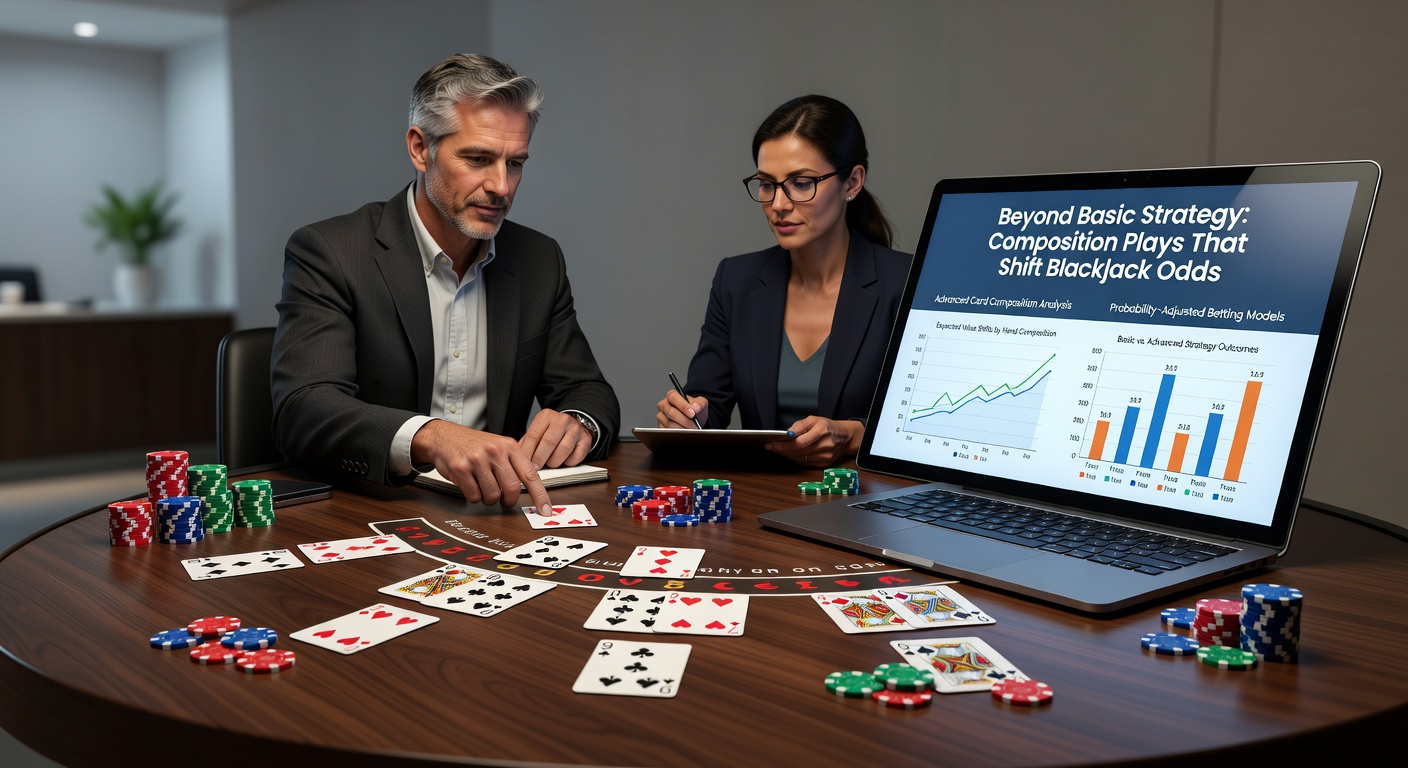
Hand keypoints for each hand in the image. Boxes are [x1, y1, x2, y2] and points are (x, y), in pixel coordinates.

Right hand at [410, 420, 552, 513]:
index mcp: (509, 446)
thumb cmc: (473, 444)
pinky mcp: (461, 469)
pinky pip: (474, 496)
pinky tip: (470, 485)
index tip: (545, 510)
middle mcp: (495, 451)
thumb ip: (514, 464)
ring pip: (492, 496)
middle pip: (511, 489)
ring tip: (482, 487)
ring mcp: (477, 460)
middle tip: (503, 500)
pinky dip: (473, 496)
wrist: (444, 436)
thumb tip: (530, 488)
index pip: (530, 475)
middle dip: (508, 500)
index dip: (540, 495)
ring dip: (488, 498)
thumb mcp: (499, 446)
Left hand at [519, 409, 593, 469]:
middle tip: (535, 468)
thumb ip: (527, 443)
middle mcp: (562, 420)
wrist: (575, 425)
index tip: (524, 463)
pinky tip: (564, 461)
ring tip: (550, 463)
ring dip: (554, 461)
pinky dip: (568, 462)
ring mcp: (576, 429)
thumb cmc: (553, 432)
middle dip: (540, 458)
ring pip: (563, 450)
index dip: (528, 451)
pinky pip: (576, 456)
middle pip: (549, 441)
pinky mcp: (586, 440)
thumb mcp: (538, 432)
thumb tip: (515, 458)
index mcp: (546, 416)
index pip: (534, 434)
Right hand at [656, 389, 708, 428]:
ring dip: (682, 427)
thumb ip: (699, 403)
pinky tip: (685, 432)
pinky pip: (667, 431)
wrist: (693, 419)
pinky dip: (677, 433)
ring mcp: (661, 416)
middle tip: (694, 424)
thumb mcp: (700, 403)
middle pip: (670, 412)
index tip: (692, 413)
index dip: (683, 406)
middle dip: (684, 420)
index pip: (673, 398)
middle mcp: (664, 405)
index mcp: (672, 395)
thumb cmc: (693, 410)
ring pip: (669, 423)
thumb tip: (696, 407)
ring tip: (691, 428)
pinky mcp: (661, 426)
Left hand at [766, 416, 863, 466]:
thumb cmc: (828, 426)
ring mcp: (825, 456)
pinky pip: (805, 463)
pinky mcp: (825, 463)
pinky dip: (795, 459)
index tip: (772, 444)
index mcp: (822, 431)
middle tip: (771, 447)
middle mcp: (825, 445)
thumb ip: (799, 426)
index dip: (784, 445)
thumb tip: (787, 433)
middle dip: (782, 450)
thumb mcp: (814, 419)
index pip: (800, 442)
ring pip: (800, 459)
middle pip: (799, 452)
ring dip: (787, 455)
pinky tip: (790, 454)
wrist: (845, 437)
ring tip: (778, 449)